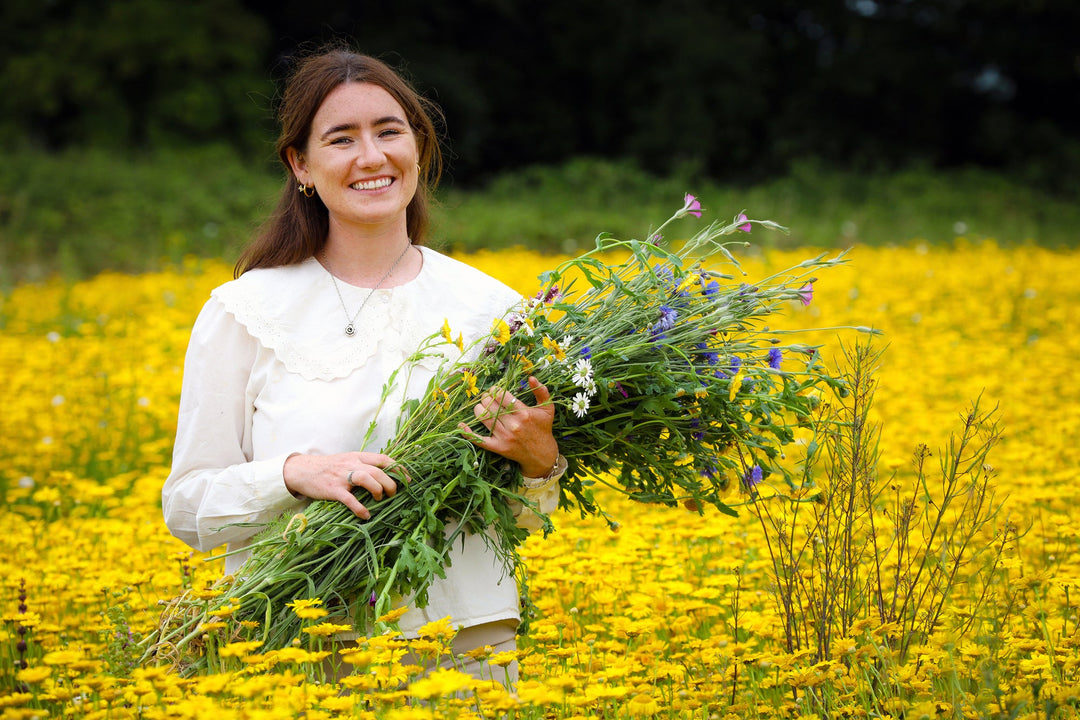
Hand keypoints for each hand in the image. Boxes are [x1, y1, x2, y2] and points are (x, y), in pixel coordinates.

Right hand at [283, 452, 397, 518]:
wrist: (301, 469)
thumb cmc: (327, 467)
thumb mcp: (347, 460)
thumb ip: (363, 465)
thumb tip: (384, 476)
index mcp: (358, 456)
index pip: (384, 459)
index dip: (399, 469)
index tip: (408, 479)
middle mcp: (352, 464)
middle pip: (378, 470)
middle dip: (391, 482)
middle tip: (394, 493)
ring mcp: (342, 476)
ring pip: (366, 478)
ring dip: (378, 489)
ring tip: (381, 499)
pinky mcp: (332, 489)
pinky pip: (349, 499)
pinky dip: (359, 507)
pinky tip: (366, 515)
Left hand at [461, 376, 558, 476]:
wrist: (542, 455)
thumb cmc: (543, 428)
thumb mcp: (547, 408)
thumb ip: (542, 391)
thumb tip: (531, 377)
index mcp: (524, 413)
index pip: (502, 396)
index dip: (495, 391)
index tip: (495, 391)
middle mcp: (513, 424)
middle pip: (491, 405)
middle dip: (486, 398)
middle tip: (487, 398)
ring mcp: (505, 437)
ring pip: (484, 418)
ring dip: (478, 409)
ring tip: (481, 407)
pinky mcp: (499, 447)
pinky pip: (480, 440)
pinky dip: (468, 433)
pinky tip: (460, 426)